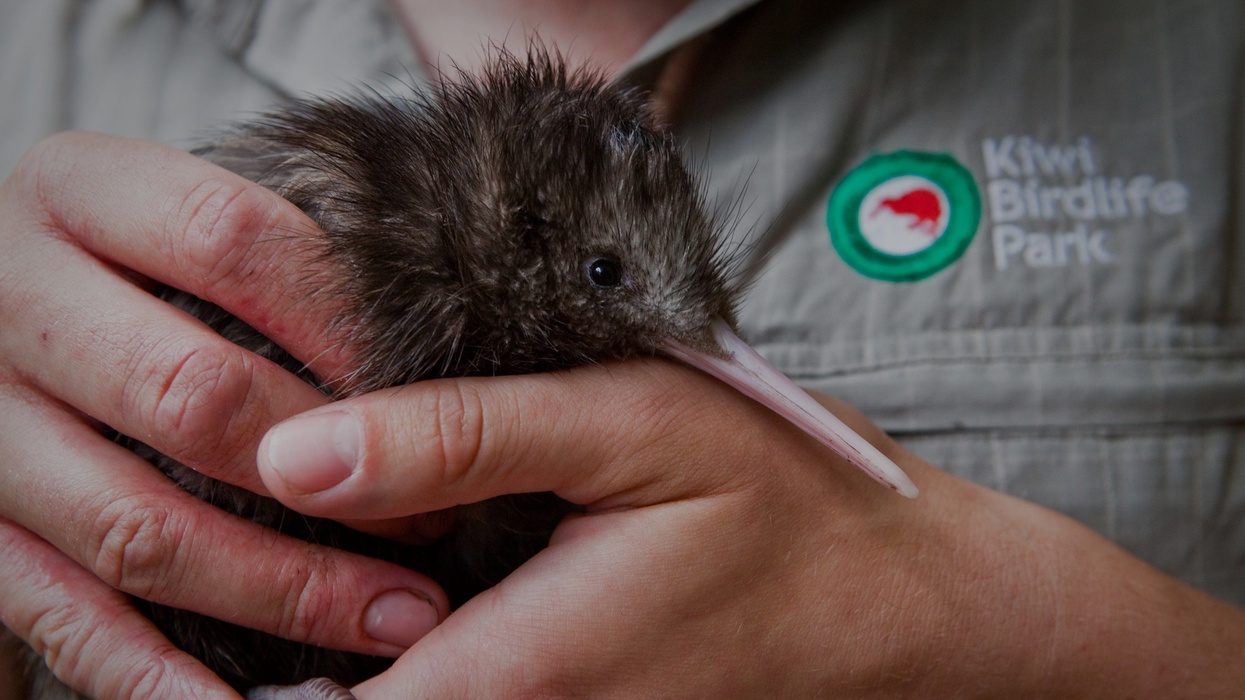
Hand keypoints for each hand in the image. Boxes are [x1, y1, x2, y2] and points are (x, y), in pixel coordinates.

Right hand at [0, 133, 447, 698]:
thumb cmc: (133, 260)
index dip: (347, 324)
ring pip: (136, 528)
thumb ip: (279, 244)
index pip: (232, 241)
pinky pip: (60, 618)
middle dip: (332, 474)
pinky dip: (157, 675)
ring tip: (397, 618)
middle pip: (190, 396)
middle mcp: (10, 301)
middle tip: (436, 526)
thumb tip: (442, 307)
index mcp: (74, 193)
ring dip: (282, 590)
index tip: (439, 390)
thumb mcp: (179, 207)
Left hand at [257, 359, 1244, 697]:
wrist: (891, 595)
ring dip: (338, 655)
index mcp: (516, 668)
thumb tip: (292, 452)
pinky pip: (467, 697)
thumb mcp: (629, 426)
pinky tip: (411, 578)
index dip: (231, 670)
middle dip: (278, 658)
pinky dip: (410, 655)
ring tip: (317, 544)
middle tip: (252, 544)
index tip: (211, 567)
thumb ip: (464, 438)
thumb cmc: (775, 495)